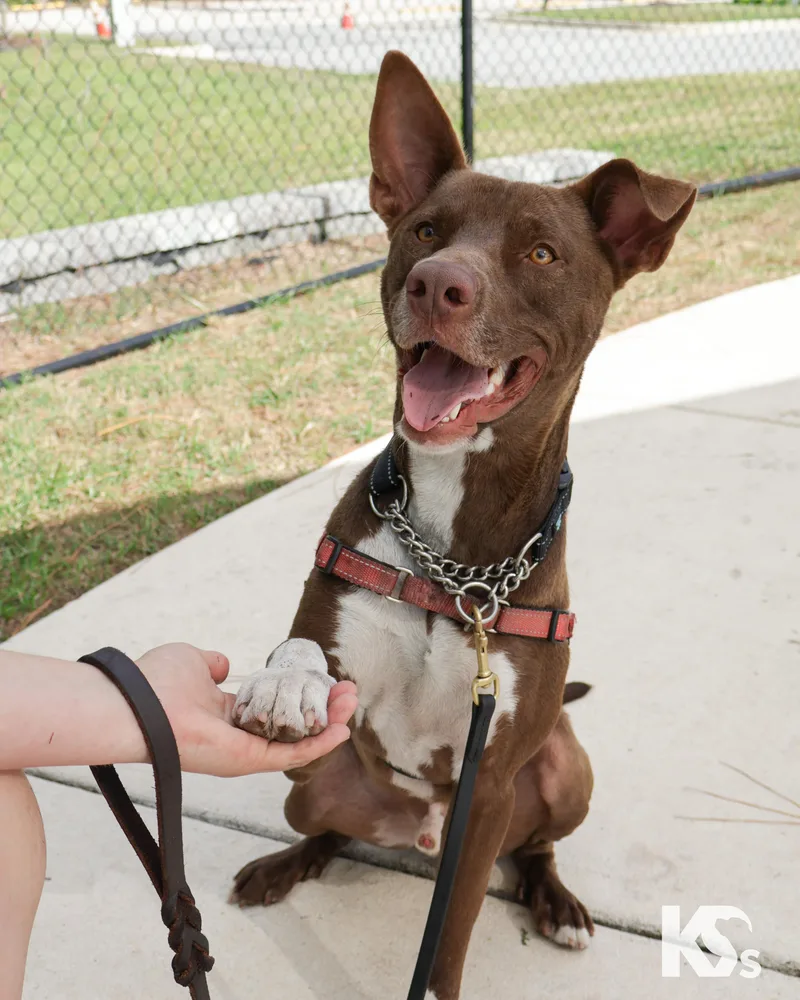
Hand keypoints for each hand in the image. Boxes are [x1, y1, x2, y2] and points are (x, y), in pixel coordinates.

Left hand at [136, 643, 356, 776]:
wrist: (136, 704)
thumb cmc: (158, 682)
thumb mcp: (193, 660)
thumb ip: (213, 664)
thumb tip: (225, 665)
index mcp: (226, 716)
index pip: (273, 710)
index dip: (299, 695)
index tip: (323, 679)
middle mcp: (238, 738)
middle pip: (292, 727)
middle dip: (322, 709)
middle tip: (348, 692)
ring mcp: (244, 752)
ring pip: (297, 742)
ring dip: (328, 724)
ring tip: (352, 703)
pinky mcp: (247, 761)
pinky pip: (290, 755)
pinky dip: (318, 744)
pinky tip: (341, 729)